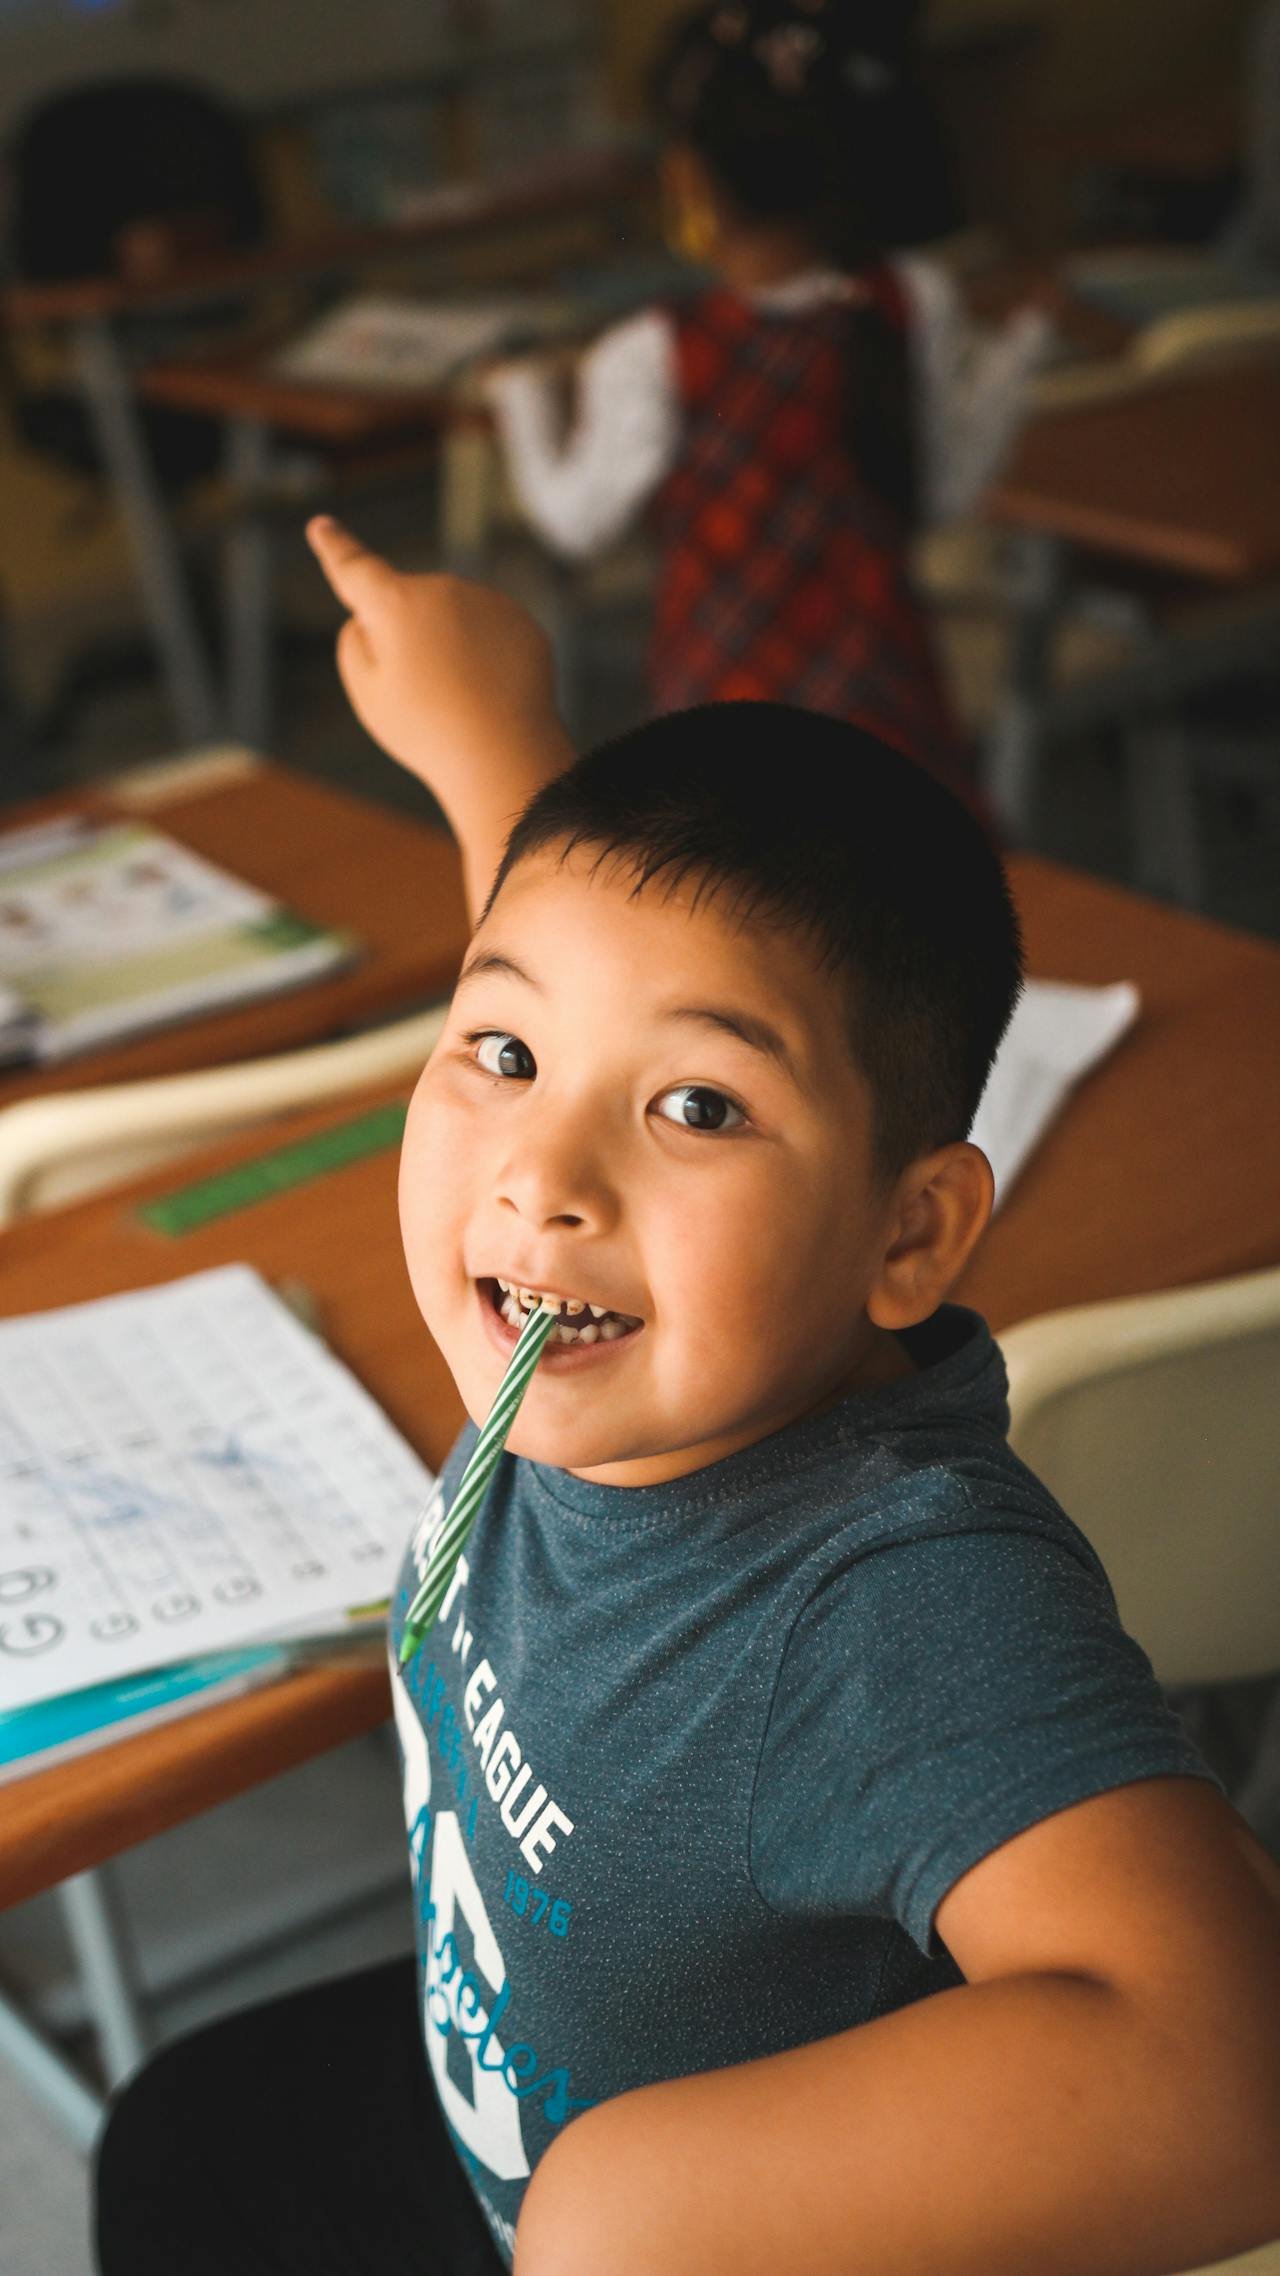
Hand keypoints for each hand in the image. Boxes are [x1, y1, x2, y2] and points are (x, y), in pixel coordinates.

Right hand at [306, 515, 574, 923]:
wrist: (505, 755)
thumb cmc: (427, 729)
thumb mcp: (368, 692)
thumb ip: (357, 641)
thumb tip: (370, 616)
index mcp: (396, 603)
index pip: (355, 568)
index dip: (335, 548)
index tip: (321, 525)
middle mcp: (443, 589)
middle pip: (410, 606)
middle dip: (408, 638)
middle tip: (420, 694)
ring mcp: (487, 602)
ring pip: (453, 619)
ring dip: (449, 649)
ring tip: (458, 700)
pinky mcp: (522, 623)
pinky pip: (490, 634)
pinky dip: (485, 659)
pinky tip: (489, 696)